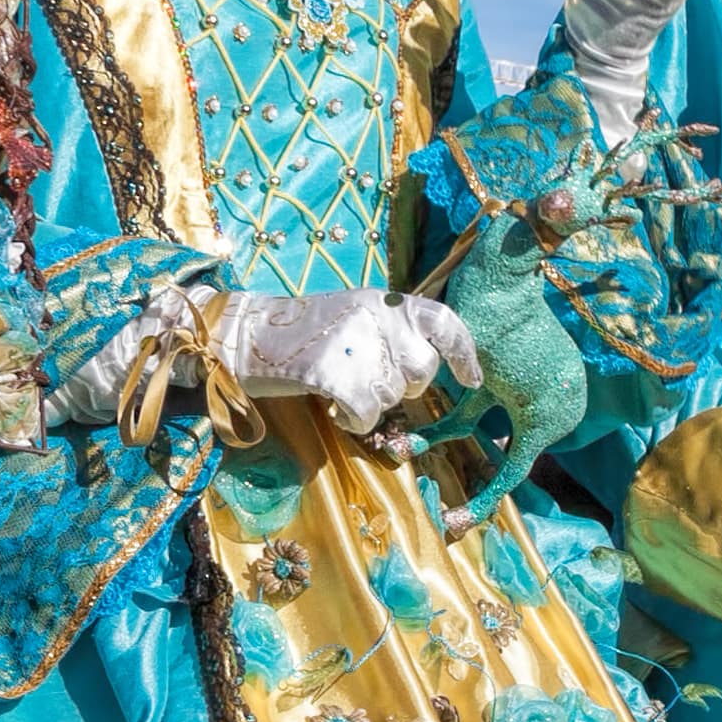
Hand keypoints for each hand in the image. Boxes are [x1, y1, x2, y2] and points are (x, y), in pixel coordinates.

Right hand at [211, 288, 480, 436]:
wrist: (248, 334)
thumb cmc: (305, 331)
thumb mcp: (357, 315)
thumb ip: (394, 331)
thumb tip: (433, 362)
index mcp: (386, 301)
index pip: (443, 321)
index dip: (464, 353)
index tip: (473, 381)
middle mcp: (378, 318)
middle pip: (421, 371)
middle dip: (402, 386)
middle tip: (367, 379)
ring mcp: (357, 346)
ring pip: (392, 397)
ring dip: (370, 403)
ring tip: (339, 386)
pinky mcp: (334, 374)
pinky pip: (367, 414)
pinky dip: (355, 420)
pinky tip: (336, 410)